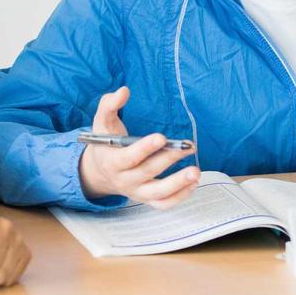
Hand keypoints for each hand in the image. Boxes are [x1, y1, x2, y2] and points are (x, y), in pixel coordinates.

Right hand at [77, 86, 198, 207]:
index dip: (144, 149)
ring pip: (158, 193)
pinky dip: (180, 197)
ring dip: (178, 184)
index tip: (161, 137)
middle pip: (147, 172)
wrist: (100, 169)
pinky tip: (194, 183)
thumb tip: (124, 91)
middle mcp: (123, 180)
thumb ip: (110, 104)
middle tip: (186, 146)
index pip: (128, 158)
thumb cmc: (106, 141)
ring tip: (195, 172)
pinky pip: (164, 203)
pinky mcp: (147, 199)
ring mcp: (136, 192)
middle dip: (168, 159)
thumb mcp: (101, 121)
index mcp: (111, 161)